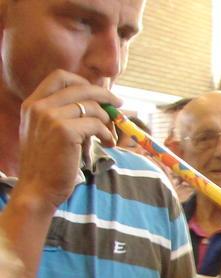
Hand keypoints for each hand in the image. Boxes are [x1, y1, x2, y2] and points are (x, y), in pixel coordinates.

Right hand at [15, 70, 121, 210]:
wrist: (37, 189)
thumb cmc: (47, 165)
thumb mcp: (46, 133)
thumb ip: (61, 115)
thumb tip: (96, 105)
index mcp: (33, 104)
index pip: (60, 77)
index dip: (83, 82)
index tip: (98, 93)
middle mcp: (39, 106)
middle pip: (81, 88)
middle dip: (104, 95)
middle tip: (119, 105)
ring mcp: (51, 117)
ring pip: (92, 107)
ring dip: (107, 121)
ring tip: (110, 137)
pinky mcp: (65, 131)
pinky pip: (96, 124)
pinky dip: (107, 134)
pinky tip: (107, 144)